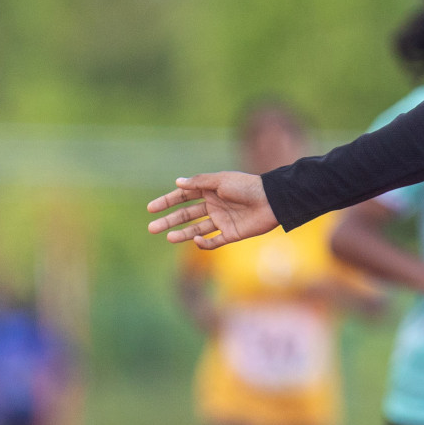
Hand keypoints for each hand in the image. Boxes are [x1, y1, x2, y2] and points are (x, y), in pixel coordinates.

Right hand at [147, 172, 277, 248]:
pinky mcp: (232, 234)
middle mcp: (214, 206)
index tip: (151, 208)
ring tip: (168, 237)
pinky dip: (204, 243)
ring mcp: (222, 221)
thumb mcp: (221, 181)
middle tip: (152, 228)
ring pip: (197, 229)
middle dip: (169, 220)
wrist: (272, 201)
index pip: (184, 197)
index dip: (167, 202)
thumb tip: (177, 182)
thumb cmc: (247, 187)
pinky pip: (214, 242)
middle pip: (187, 215)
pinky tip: (197, 240)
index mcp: (211, 191)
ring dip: (182, 234)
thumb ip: (199, 183)